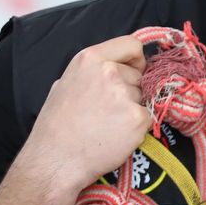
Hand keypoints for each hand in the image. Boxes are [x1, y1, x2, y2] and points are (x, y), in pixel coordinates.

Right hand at [24, 36, 150, 194]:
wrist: (56, 160)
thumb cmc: (57, 126)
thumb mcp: (65, 83)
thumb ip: (92, 71)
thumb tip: (115, 66)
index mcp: (90, 59)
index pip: (132, 44)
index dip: (135, 60)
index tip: (132, 71)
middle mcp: (109, 72)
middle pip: (140, 75)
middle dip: (131, 90)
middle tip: (108, 110)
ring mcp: (125, 95)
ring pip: (144, 97)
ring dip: (133, 109)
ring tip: (108, 124)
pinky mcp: (138, 118)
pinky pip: (149, 117)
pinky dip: (138, 127)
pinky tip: (117, 135)